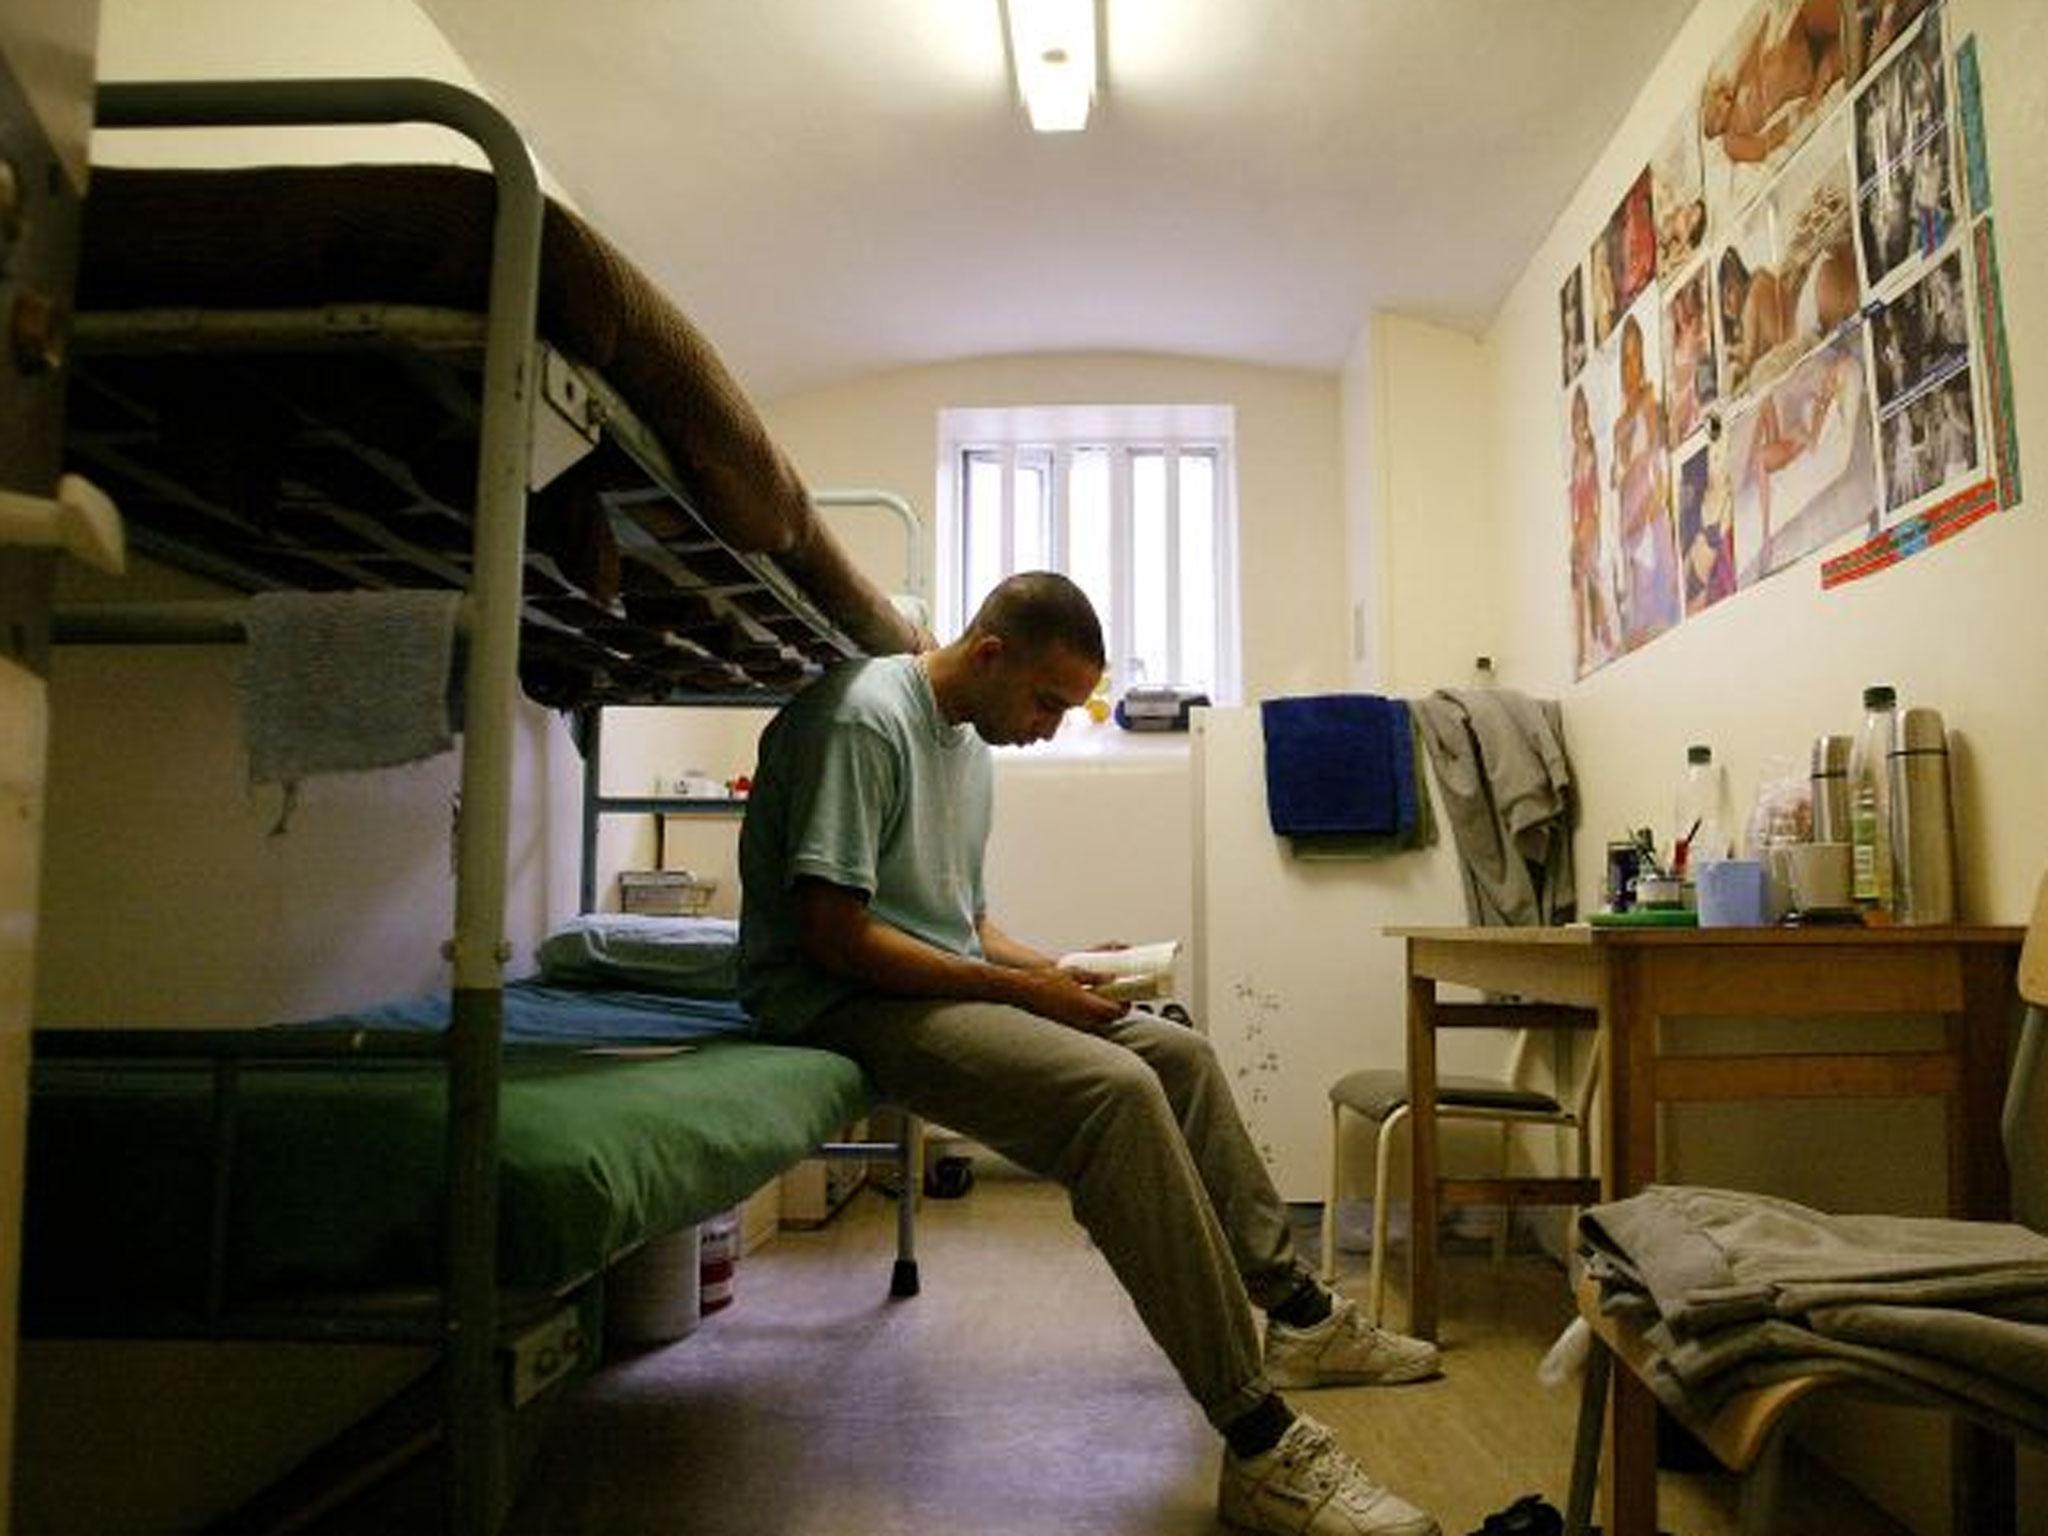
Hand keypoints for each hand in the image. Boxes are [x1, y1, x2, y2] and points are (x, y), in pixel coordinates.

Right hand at [1012, 966, 1128, 1031]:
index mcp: (1086, 1005)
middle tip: (1119, 999)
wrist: (1021, 991)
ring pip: (1097, 1022)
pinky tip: (1086, 1004)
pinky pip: (1084, 1022)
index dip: (1125, 1006)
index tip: (1127, 999)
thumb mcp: (1073, 973)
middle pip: (1108, 1020)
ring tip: (1104, 1000)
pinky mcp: (1065, 1023)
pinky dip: (1091, 1016)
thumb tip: (1112, 977)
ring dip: (1104, 1014)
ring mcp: (1073, 1022)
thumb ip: (1094, 977)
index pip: (1115, 1012)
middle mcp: (1081, 1018)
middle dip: (1116, 1011)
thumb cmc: (1044, 980)